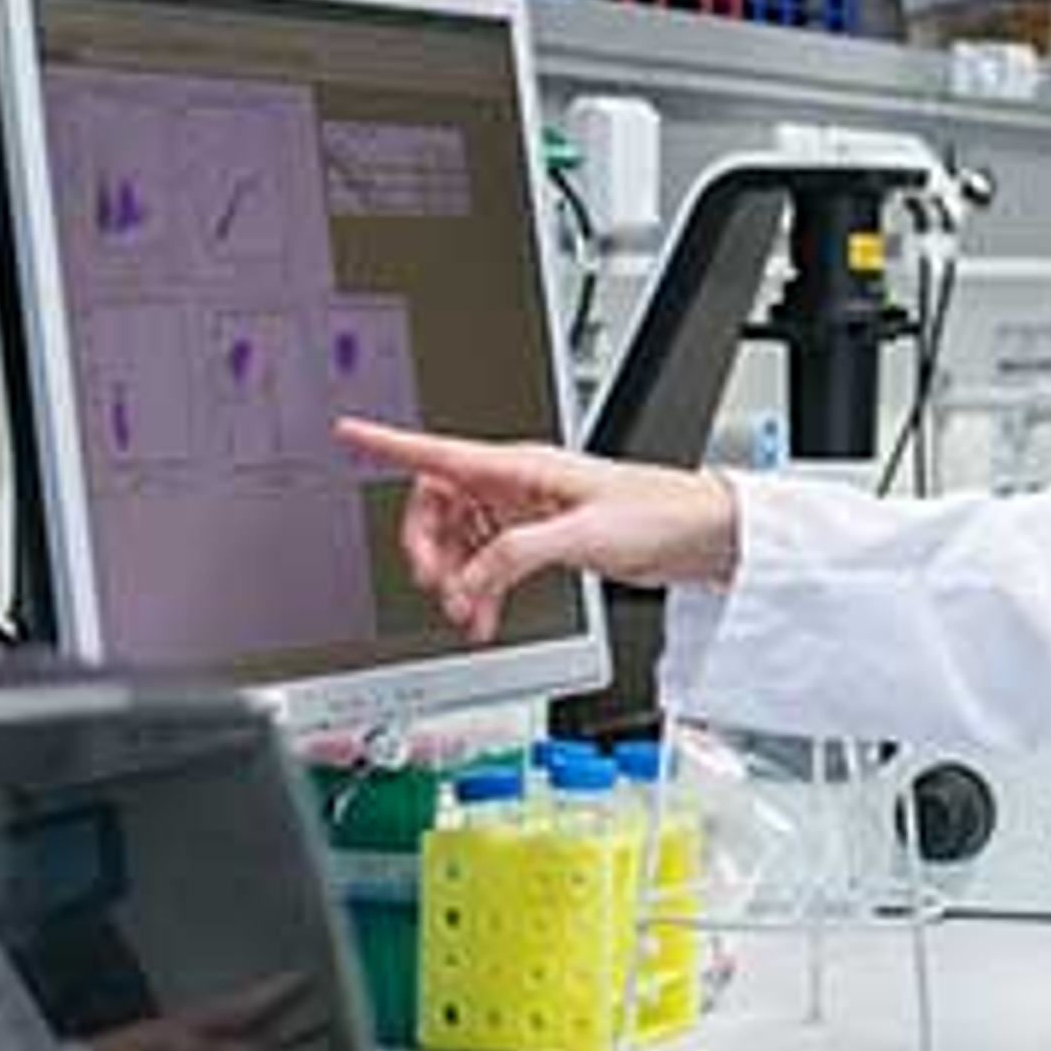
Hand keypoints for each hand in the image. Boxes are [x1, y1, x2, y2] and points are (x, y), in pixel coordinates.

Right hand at [335, 419, 741, 639]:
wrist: (702, 534)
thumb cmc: (658, 514)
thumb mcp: (581, 536)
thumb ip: (516, 554)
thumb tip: (470, 579)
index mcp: (522, 466)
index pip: (438, 453)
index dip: (388, 442)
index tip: (348, 432)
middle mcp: (518, 484)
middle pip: (437, 505)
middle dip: (426, 548)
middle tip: (438, 587)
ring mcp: (528, 512)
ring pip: (461, 540)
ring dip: (454, 578)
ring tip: (468, 614)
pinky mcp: (544, 540)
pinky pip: (490, 562)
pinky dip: (480, 589)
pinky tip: (484, 617)